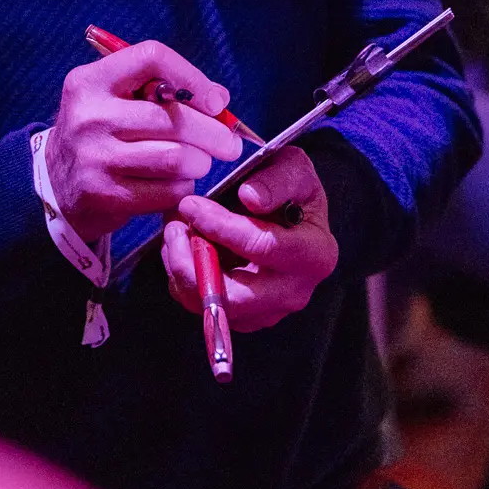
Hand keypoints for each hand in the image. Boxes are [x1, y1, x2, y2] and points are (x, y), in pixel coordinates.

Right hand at [47, 41, 242, 241]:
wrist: (55, 184)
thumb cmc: (101, 135)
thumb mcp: (113, 99)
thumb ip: (160, 91)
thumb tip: (219, 100)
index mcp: (91, 81)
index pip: (152, 58)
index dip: (193, 77)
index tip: (215, 101)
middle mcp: (90, 116)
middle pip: (175, 119)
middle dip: (214, 134)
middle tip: (227, 144)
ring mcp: (95, 158)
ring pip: (177, 158)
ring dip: (200, 163)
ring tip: (200, 163)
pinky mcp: (105, 195)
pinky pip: (168, 191)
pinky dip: (183, 188)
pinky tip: (176, 184)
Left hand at [161, 147, 337, 332]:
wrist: (291, 217)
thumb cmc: (292, 191)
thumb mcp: (294, 169)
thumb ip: (278, 179)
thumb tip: (250, 197)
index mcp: (315, 254)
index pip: (262, 246)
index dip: (220, 226)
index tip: (191, 205)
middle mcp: (295, 291)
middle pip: (235, 297)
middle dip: (193, 263)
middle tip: (173, 227)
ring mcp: (270, 311)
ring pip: (214, 307)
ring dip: (184, 270)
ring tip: (175, 233)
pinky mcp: (246, 319)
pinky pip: (205, 309)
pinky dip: (185, 280)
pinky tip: (184, 249)